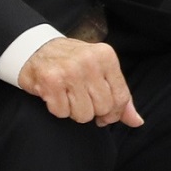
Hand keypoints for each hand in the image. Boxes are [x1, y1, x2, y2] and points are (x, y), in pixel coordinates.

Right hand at [17, 37, 143, 126]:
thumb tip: (136, 121)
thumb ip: (119, 96)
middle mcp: (90, 61)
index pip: (121, 97)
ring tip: (67, 95)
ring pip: (84, 114)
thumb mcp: (100, 71)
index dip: (114, 113)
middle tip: (80, 99)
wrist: (34, 48)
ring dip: (74, 111)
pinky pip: (62, 112)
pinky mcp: (50, 81)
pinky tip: (54, 94)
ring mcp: (70, 70)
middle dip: (92, 111)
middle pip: (103, 108)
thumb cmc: (71, 62)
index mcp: (106, 56)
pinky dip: (57, 109)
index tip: (104, 114)